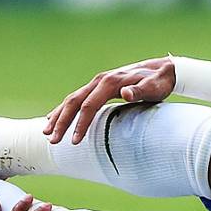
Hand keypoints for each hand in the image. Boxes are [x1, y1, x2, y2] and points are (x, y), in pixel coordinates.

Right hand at [43, 56, 175, 144]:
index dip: (80, 124)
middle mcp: (100, 80)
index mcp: (110, 82)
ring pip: (72, 100)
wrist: (163, 70)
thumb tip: (126, 93)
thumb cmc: (159, 82)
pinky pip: (77, 99)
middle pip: (74, 102)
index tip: (74, 141)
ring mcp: (98, 83)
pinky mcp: (99, 87)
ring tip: (47, 133)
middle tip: (53, 141)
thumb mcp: (154, 87)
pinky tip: (55, 119)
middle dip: (62, 122)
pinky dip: (64, 109)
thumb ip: (140, 90)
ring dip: (58, 116)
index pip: (89, 105)